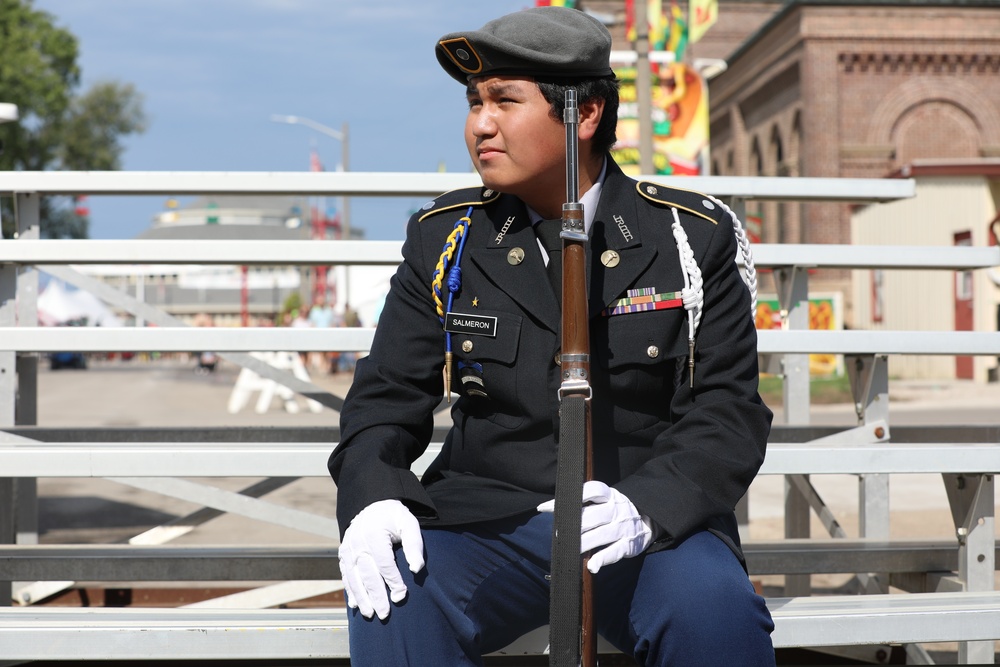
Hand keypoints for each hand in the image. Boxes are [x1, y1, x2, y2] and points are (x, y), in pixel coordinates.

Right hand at [339, 499, 424, 619]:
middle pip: (368, 575)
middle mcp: (358, 543)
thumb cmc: (393, 517)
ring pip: (354, 578)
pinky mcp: (343, 553)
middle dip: (376, 596)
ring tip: (370, 614)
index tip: (401, 596)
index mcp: (375, 535)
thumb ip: (414, 545)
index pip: (385, 564)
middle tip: (385, 614)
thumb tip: (417, 569)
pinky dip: (350, 590)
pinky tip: (356, 605)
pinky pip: (345, 575)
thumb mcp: (408, 524)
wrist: (371, 504)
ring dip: (362, 598)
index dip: (393, 582)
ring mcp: (348, 549)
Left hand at [537, 481, 653, 573]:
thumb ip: (582, 502)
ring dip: (583, 543)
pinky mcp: (628, 544)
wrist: (649, 520)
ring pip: (600, 535)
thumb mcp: (604, 499)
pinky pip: (614, 551)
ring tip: (569, 549)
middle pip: (591, 516)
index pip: (590, 491)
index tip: (548, 507)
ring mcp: (622, 527)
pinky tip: (592, 565)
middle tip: (557, 534)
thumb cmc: (616, 509)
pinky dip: (603, 559)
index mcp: (609, 495)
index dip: (570, 498)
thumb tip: (548, 507)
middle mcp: (616, 510)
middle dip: (573, 526)